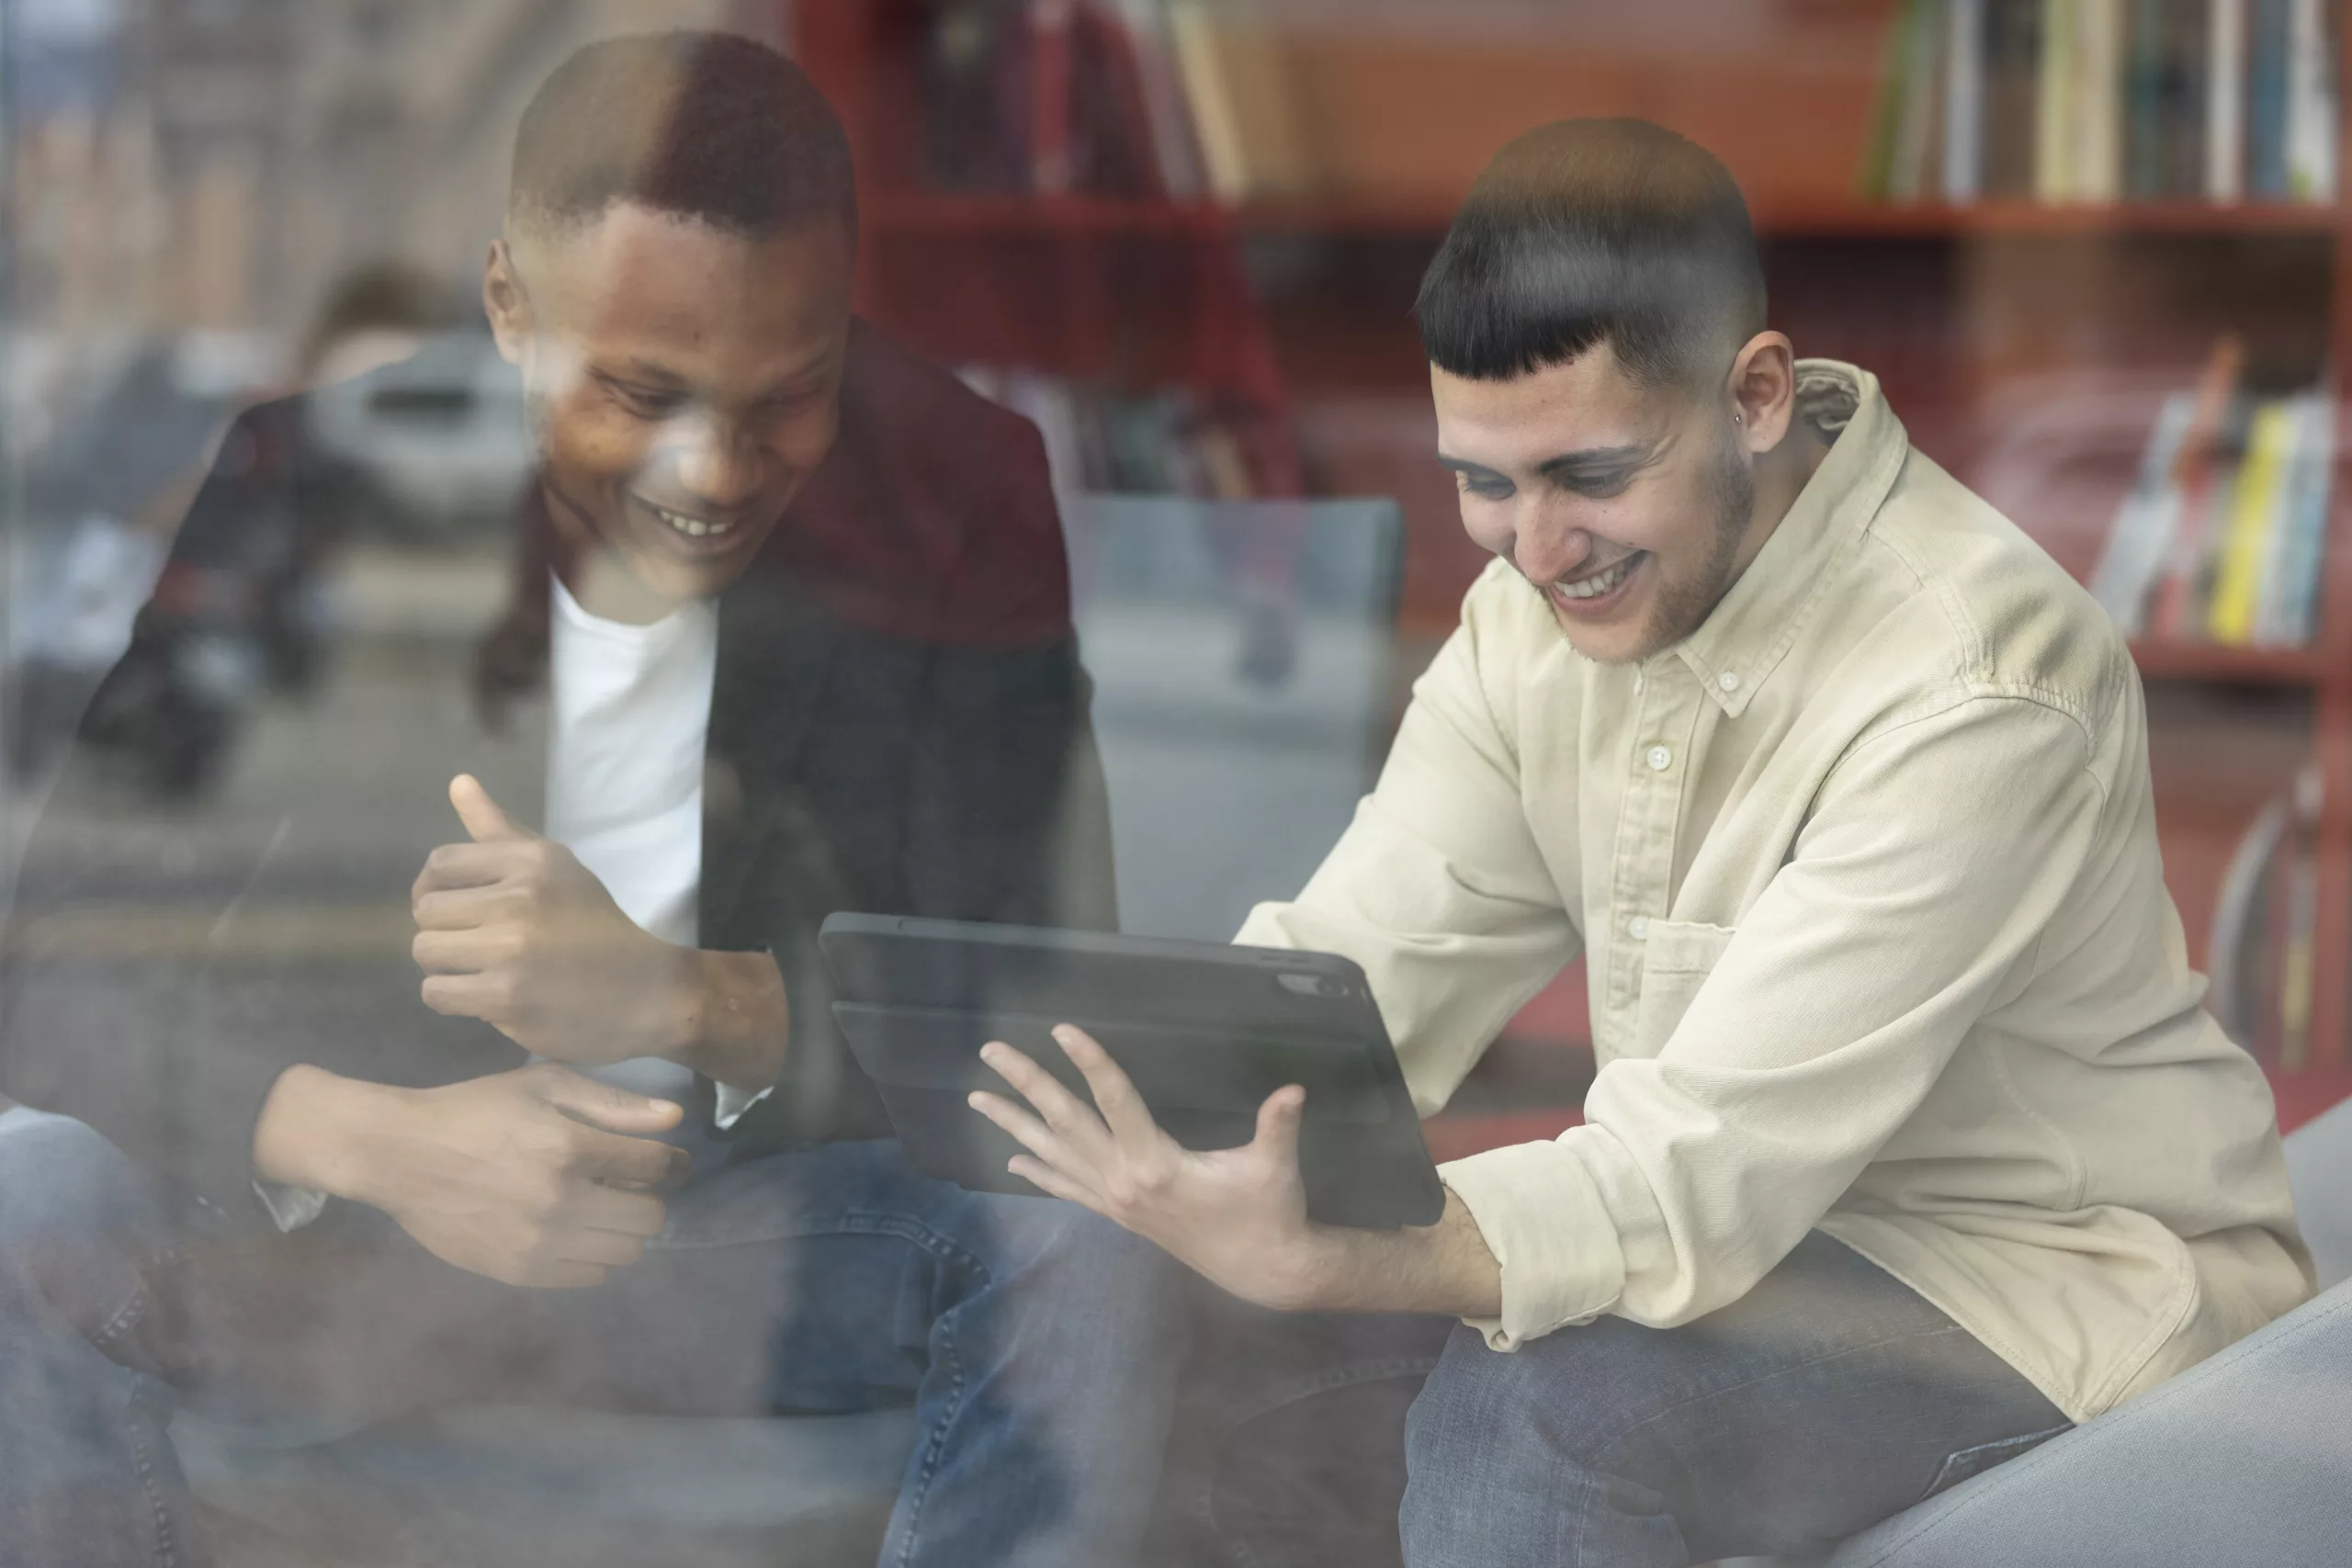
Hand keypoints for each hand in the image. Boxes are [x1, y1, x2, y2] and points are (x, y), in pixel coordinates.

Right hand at [340, 1062, 688, 1287]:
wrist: (402, 1155)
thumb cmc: (477, 1111)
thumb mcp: (544, 1085)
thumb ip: (613, 1103)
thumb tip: (674, 1121)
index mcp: (570, 1148)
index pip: (655, 1167)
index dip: (670, 1162)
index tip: (664, 1161)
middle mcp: (561, 1201)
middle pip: (648, 1218)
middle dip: (647, 1198)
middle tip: (626, 1185)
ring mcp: (539, 1243)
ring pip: (624, 1253)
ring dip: (623, 1230)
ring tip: (599, 1208)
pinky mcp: (518, 1271)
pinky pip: (589, 1276)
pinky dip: (593, 1255)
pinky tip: (572, 1230)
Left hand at [411, 774, 688, 1065]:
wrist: (644, 990)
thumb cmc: (593, 925)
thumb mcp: (554, 868)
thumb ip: (499, 829)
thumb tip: (457, 781)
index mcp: (534, 860)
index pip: (441, 863)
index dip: (437, 889)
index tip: (460, 909)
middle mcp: (521, 897)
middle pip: (427, 910)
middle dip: (446, 930)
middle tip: (480, 944)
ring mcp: (512, 950)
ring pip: (426, 950)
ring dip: (447, 965)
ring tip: (482, 969)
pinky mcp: (506, 997)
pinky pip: (437, 992)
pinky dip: (454, 997)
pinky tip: (485, 995)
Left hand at [968, 1025, 1336, 1310]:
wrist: (1264, 1270)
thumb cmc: (1271, 1212)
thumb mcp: (1276, 1166)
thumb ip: (1279, 1125)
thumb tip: (1294, 1089)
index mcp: (1157, 1164)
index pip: (1116, 1101)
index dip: (1091, 1063)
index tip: (1063, 1030)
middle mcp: (1124, 1182)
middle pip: (1066, 1123)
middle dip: (1028, 1085)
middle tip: (992, 1051)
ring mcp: (1116, 1202)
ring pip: (1055, 1156)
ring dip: (1015, 1125)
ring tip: (978, 1099)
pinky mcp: (1119, 1215)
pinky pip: (1068, 1189)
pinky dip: (1039, 1172)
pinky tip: (1013, 1159)